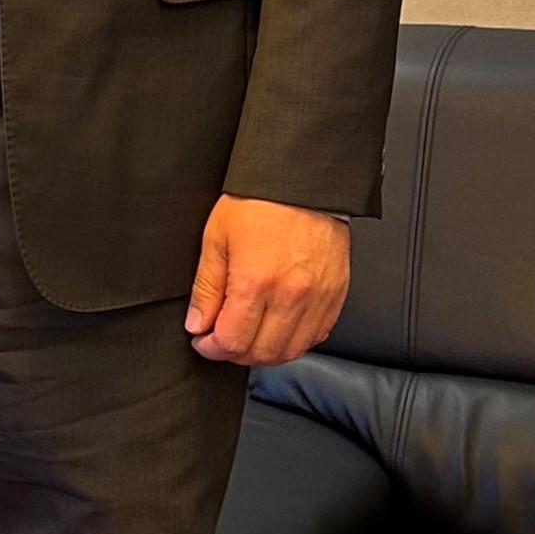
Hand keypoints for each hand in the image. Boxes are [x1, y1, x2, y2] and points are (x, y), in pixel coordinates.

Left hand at [185, 196, 350, 366]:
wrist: (303, 180)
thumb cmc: (259, 201)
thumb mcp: (217, 239)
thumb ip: (206, 288)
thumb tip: (198, 324)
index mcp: (256, 282)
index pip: (232, 341)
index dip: (211, 347)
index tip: (203, 340)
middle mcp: (291, 295)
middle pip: (262, 353)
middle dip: (235, 353)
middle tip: (222, 340)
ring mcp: (318, 297)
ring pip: (291, 350)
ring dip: (265, 352)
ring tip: (249, 336)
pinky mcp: (336, 293)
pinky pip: (317, 335)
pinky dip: (295, 341)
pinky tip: (278, 328)